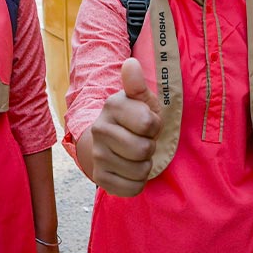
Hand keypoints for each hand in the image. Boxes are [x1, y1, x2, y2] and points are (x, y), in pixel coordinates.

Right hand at [88, 58, 162, 196]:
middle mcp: (100, 130)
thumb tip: (131, 63)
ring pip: (140, 170)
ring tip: (136, 154)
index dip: (155, 126)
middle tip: (142, 140)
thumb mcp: (141, 100)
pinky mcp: (100, 179)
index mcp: (112, 106)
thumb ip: (137, 84)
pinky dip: (138, 182)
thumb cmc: (134, 119)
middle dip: (150, 147)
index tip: (148, 123)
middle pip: (144, 149)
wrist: (109, 144)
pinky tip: (131, 170)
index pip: (148, 123)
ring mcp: (97, 155)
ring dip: (145, 165)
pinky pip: (133, 188)